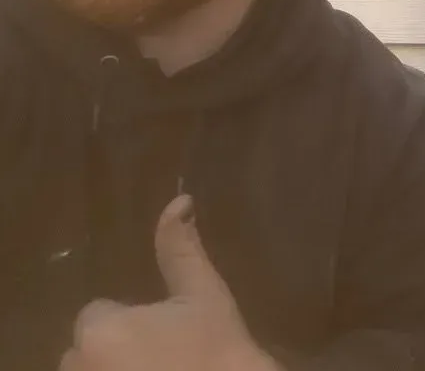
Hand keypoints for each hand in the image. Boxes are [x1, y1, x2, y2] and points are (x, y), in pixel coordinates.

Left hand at [60, 195, 279, 370]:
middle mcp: (77, 363)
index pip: (100, 313)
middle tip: (166, 355)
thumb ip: (180, 249)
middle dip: (118, 349)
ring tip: (161, 369)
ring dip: (114, 367)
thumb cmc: (217, 348)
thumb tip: (180, 199)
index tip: (167, 334)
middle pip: (90, 346)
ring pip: (92, 368)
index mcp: (99, 329)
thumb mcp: (204, 294)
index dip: (134, 322)